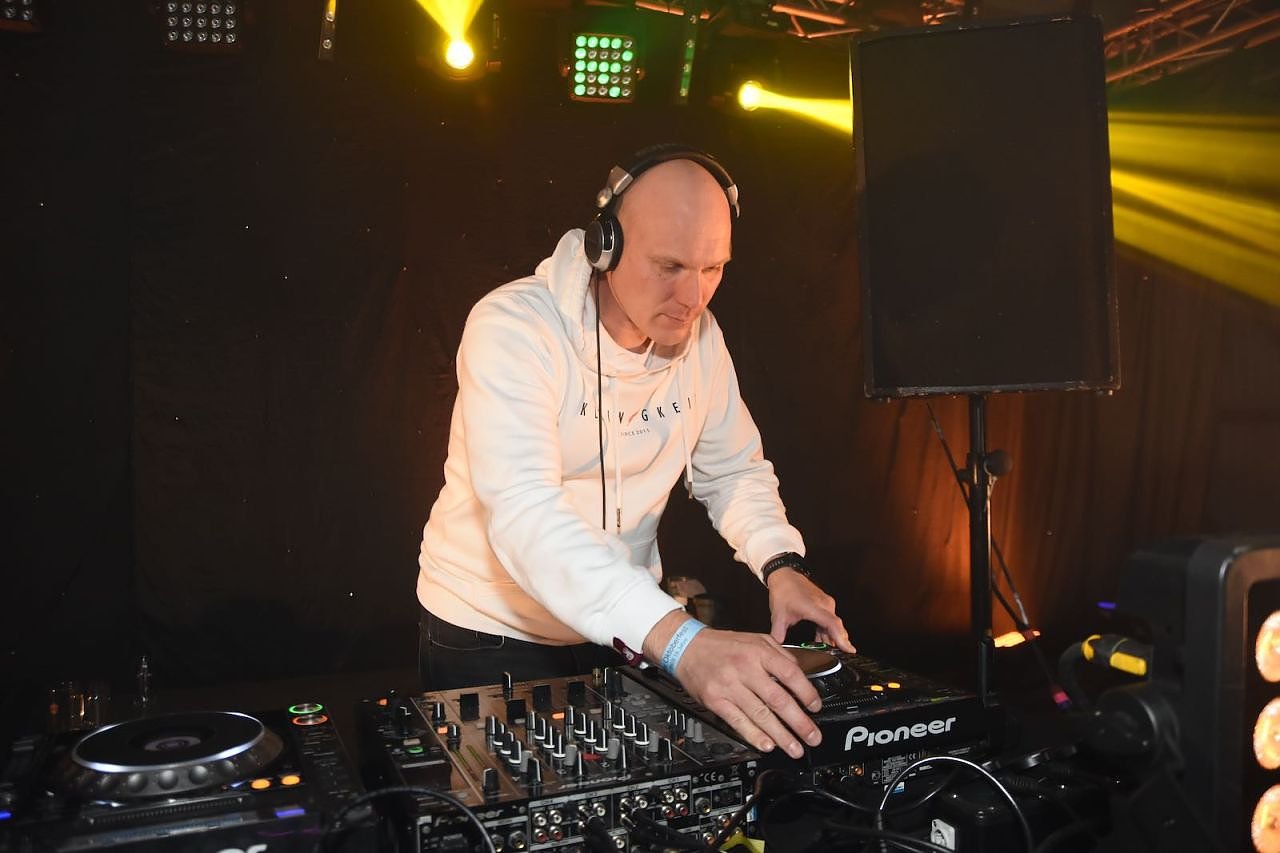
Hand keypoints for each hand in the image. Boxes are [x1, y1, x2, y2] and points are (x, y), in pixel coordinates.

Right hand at [642, 611, 820, 758]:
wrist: (686, 647)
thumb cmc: (722, 645)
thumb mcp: (755, 639)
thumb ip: (779, 654)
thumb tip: (800, 673)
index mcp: (759, 652)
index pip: (790, 675)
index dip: (806, 693)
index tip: (816, 707)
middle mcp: (745, 669)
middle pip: (778, 700)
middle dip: (800, 722)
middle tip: (813, 737)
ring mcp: (729, 686)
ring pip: (761, 715)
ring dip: (781, 736)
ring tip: (795, 748)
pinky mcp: (715, 701)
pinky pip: (738, 722)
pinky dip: (754, 735)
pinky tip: (767, 745)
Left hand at [766, 568, 855, 652]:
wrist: (784, 575)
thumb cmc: (783, 591)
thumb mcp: (778, 615)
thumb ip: (778, 633)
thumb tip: (777, 648)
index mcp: (813, 606)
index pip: (832, 624)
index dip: (841, 638)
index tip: (849, 649)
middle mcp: (824, 604)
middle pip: (837, 626)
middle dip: (840, 642)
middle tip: (842, 657)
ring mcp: (826, 603)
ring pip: (834, 623)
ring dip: (832, 637)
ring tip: (830, 652)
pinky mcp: (825, 603)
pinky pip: (830, 619)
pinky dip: (828, 630)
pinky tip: (824, 640)